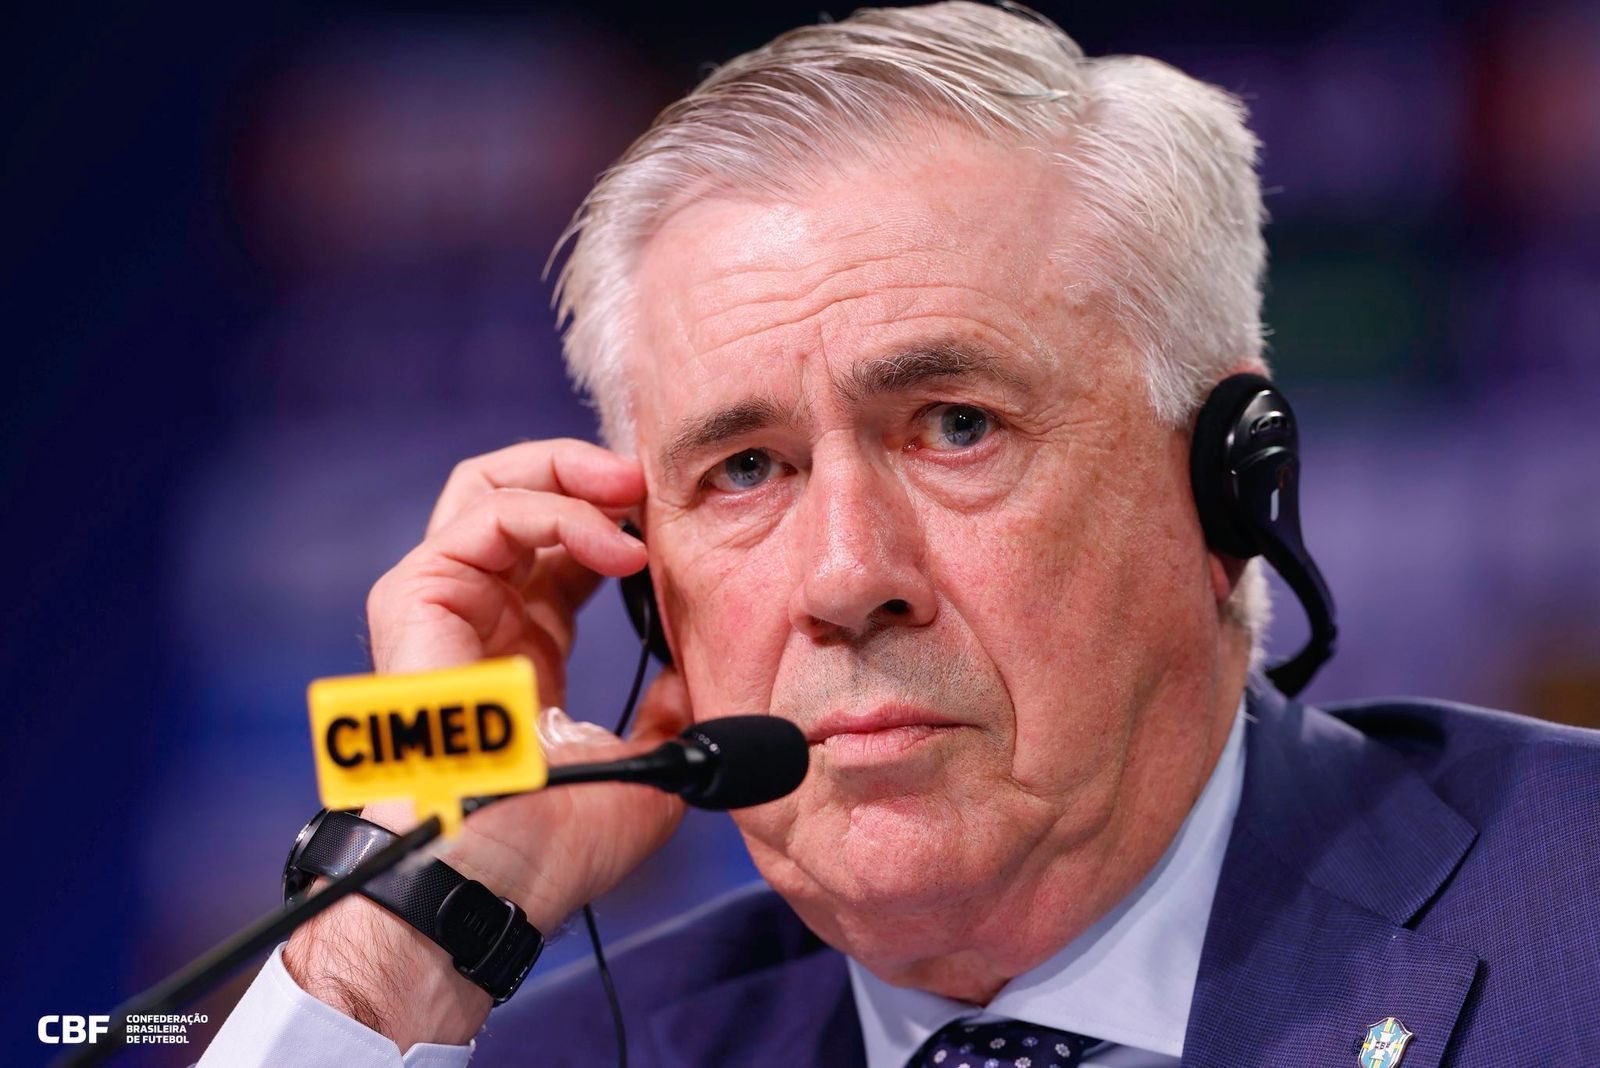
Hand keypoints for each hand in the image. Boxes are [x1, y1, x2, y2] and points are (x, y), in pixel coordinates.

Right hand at [283, 439, 692, 1049]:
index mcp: (527, 648)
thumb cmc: (551, 848)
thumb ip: (668, 714)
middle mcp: (483, 615)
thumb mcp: (646, 769)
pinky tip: (614, 545)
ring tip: (634, 495)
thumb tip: (695, 677)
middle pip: (517, 494)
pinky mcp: (417, 600)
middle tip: (650, 484)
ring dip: (571, 475)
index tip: (679, 521)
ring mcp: (444, 604)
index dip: (618, 517)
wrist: (496, 879)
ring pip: (490, 487)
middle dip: (586, 473)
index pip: (565, 546)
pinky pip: (483, 519)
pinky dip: (553, 511)